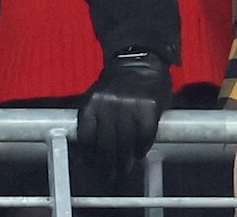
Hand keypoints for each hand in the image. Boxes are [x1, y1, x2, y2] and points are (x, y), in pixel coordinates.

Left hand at [77, 48, 171, 181]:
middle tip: (109, 176)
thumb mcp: (98, 97)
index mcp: (92, 103)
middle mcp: (109, 105)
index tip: (91, 167)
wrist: (141, 60)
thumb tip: (88, 153)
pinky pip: (144, 137)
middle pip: (106, 145)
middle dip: (107, 165)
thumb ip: (94, 120)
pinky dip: (142, 148)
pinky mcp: (149, 109)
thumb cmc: (118, 84)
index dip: (89, 157)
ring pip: (125, 144)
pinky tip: (140, 152)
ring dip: (125, 162)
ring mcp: (130, 107)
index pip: (87, 138)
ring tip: (125, 170)